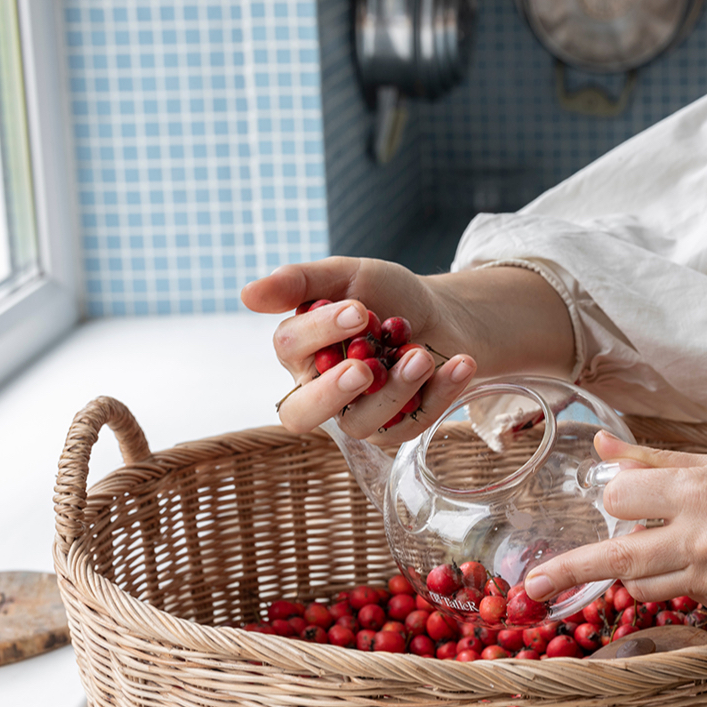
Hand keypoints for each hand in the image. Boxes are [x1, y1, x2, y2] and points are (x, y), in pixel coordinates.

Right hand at [241, 257, 477, 441]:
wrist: (442, 314)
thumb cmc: (388, 296)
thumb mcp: (349, 277)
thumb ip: (301, 282)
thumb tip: (246, 294)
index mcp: (302, 352)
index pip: (289, 347)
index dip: (319, 331)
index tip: (359, 310)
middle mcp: (322, 390)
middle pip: (301, 413)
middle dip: (330, 392)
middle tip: (362, 369)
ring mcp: (360, 415)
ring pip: (361, 422)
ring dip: (394, 389)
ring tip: (422, 355)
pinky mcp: (399, 430)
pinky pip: (411, 424)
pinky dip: (439, 392)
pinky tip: (460, 363)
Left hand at [524, 432, 706, 614]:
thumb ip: (655, 458)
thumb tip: (602, 446)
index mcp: (702, 490)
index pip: (621, 498)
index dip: (617, 495)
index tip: (624, 494)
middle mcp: (704, 537)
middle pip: (615, 559)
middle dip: (566, 571)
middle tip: (528, 587)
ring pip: (641, 585)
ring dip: (634, 568)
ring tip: (663, 544)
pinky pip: (681, 595)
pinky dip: (679, 578)